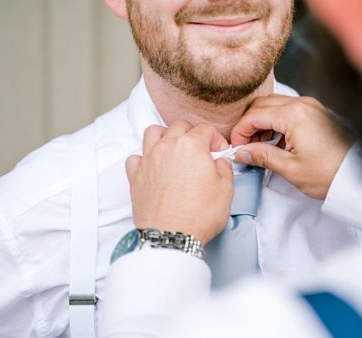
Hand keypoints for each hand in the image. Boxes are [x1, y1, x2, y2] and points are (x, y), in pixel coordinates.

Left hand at [126, 121, 232, 243]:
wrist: (171, 236)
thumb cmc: (198, 215)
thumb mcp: (226, 190)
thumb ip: (224, 168)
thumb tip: (219, 162)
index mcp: (191, 146)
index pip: (205, 129)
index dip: (216, 139)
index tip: (219, 152)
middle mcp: (167, 147)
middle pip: (179, 126)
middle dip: (192, 133)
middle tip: (200, 150)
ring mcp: (148, 160)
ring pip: (153, 132)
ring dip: (165, 136)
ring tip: (174, 149)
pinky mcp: (136, 176)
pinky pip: (135, 156)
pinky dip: (144, 158)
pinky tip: (154, 167)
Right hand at [229, 95, 349, 199]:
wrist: (357, 176)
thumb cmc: (329, 173)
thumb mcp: (290, 168)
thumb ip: (261, 156)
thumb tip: (241, 152)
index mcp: (294, 115)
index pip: (254, 115)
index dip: (239, 131)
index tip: (235, 146)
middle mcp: (303, 103)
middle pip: (261, 105)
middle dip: (249, 124)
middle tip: (245, 146)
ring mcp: (311, 105)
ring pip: (274, 104)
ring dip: (262, 122)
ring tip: (260, 146)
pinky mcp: (317, 111)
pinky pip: (288, 109)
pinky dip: (276, 121)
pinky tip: (275, 141)